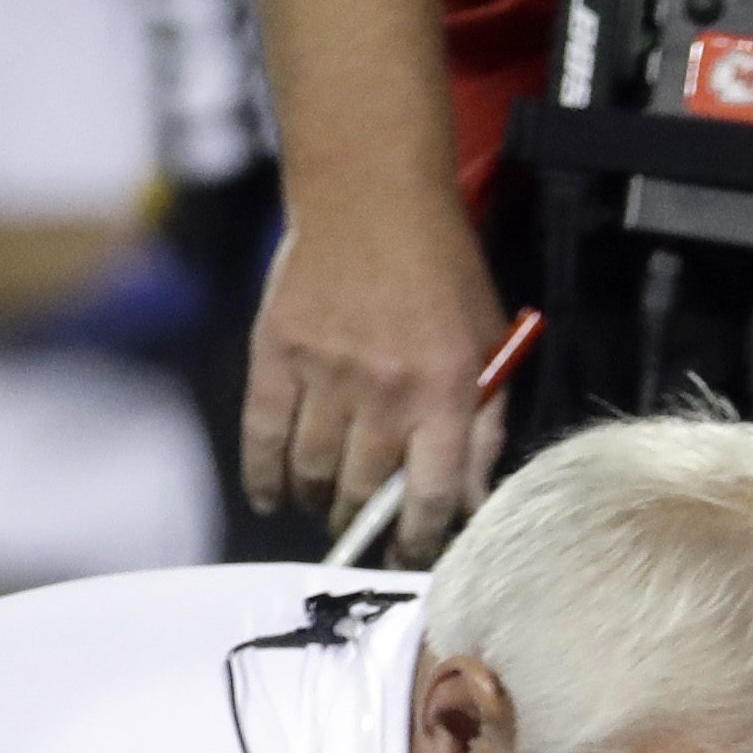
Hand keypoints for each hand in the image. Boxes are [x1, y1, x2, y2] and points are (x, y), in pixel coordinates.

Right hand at [241, 189, 511, 560]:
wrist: (371, 196)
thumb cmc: (440, 271)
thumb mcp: (488, 344)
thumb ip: (483, 425)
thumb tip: (471, 503)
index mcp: (446, 391)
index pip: (429, 497)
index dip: (417, 541)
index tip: (407, 557)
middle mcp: (385, 390)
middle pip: (365, 492)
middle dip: (363, 524)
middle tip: (361, 532)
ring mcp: (325, 373)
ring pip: (314, 473)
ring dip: (318, 501)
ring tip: (325, 504)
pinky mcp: (276, 354)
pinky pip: (263, 437)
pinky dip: (265, 477)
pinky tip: (273, 497)